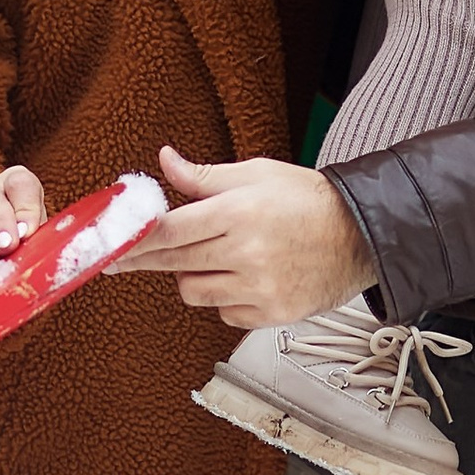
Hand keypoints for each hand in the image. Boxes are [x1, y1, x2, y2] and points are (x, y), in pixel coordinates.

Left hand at [121, 146, 379, 328]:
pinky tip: (242, 278)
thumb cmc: (308, 199)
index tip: (111, 247)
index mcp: (240, 212)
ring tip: (212, 258)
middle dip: (146, 261)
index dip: (136, 240)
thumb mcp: (256, 173)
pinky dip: (224, 299)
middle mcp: (248, 252)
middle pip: (175, 263)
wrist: (363, 234)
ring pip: (194, 293)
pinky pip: (224, 314)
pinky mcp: (272, 313)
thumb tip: (164, 161)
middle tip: (122, 259)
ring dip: (192, 277)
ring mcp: (261, 287)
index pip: (171, 230)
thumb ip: (204, 177)